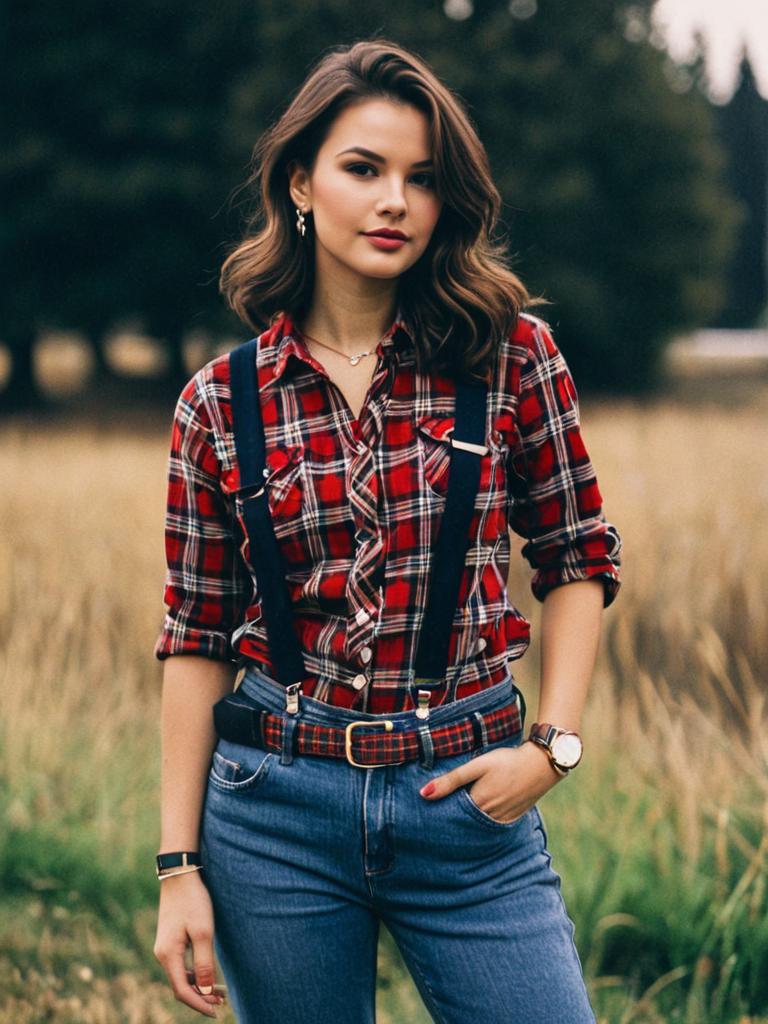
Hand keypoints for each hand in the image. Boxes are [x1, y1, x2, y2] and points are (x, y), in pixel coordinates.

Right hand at [153, 871, 226, 1017]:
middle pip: (180, 986)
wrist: (180, 875)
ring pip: (181, 976)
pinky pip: (181, 965)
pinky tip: (207, 974)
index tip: (216, 1011)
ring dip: (198, 986)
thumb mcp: (203, 932)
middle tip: (222, 1001)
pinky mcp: (171, 940)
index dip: (199, 1004)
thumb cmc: (193, 901)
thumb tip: (205, 991)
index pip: (182, 991)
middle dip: (200, 997)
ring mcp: (165, 947)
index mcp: (168, 955)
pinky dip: (194, 973)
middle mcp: (162, 954)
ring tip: (219, 990)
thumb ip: (203, 963)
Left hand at [419, 740, 562, 823]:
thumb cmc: (507, 761)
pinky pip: (493, 826)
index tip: (427, 813)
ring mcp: (503, 820)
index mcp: (478, 804)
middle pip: (464, 823)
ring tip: (454, 818)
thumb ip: (452, 780)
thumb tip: (424, 794)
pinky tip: (478, 816)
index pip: (451, 815)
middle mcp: (490, 817)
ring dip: (467, 823)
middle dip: (452, 821)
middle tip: (437, 819)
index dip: (440, 813)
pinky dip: (483, 823)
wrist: (541, 764)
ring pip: (478, 826)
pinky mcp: (512, 819)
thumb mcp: (478, 765)